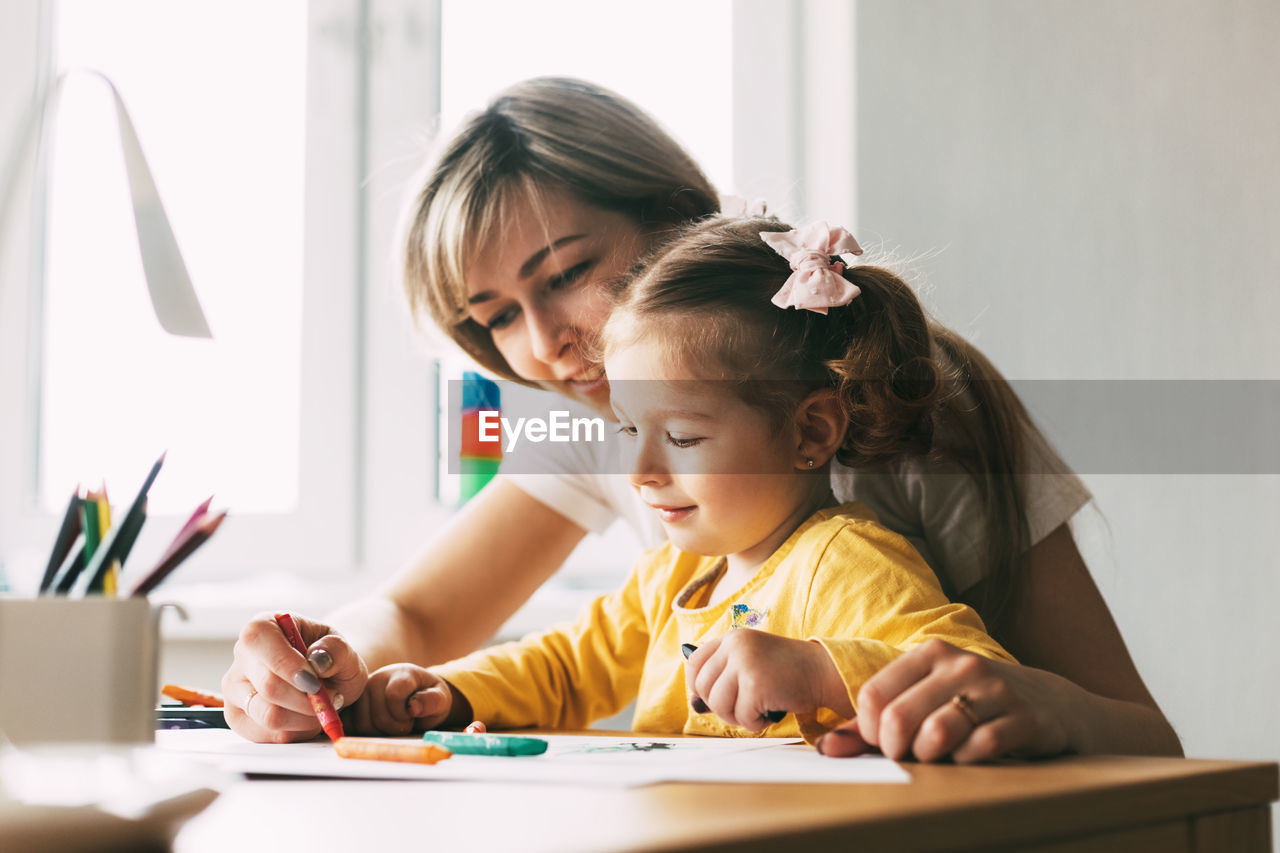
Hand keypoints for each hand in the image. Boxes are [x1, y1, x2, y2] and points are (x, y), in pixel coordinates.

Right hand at [222, 612, 368, 742]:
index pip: (260, 640)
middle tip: (332, 698)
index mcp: (263, 625)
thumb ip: (336, 649)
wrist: (326, 678)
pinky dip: (295, 732)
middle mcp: (241, 655)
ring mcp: (234, 688)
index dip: (289, 665)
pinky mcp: (237, 717)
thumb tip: (317, 660)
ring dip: (304, 719)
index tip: (316, 683)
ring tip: (320, 708)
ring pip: (267, 715)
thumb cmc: (331, 659)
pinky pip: (265, 735)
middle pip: (268, 685)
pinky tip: (306, 720)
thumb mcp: (343, 648)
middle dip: (307, 699)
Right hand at [347, 664, 459, 734]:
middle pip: (378, 715)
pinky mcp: (353, 705)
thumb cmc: (429, 697)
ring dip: (381, 731)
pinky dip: (366, 733)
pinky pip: (352, 726)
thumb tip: (414, 707)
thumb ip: (432, 700)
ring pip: (363, 723)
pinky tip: (379, 727)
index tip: (412, 716)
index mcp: (402, 673)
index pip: (394, 695)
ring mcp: (362, 691)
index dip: (403, 714)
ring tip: (393, 723)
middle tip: (406, 723)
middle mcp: (378, 679)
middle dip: (395, 727)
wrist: (418, 694)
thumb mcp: (441, 698)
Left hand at [685, 631, 850, 731]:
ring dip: (737, 717)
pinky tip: (770, 712)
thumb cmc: (787, 672)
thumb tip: (695, 703)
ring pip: (717, 705)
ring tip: (757, 710)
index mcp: (732, 638)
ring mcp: (745, 663)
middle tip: (743, 708)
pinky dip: (755, 723)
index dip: (698, 686)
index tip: (712, 698)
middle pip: (702, 688)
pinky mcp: (756, 684)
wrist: (822, 671)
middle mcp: (735, 646)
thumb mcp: (750, 663)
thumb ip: (724, 677)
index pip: (694, 663)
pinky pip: (741, 717)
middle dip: (720, 707)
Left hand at [817, 639, 1072, 762]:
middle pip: (899, 718)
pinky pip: (978, 750)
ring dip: (930, 757)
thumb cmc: (973, 703)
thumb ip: (875, 723)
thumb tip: (827, 747)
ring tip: (938, 755)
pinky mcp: (1023, 718)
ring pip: (937, 734)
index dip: (869, 731)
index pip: (873, 695)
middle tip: (910, 755)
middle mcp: (960, 664)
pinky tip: (971, 756)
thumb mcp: (926, 698)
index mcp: (930, 653)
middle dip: (896, 749)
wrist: (1051, 703)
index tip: (884, 742)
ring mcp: (994, 689)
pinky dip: (966, 762)